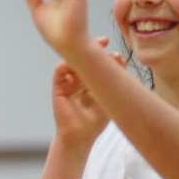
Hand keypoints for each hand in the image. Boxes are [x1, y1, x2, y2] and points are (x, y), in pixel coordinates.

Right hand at [51, 37, 118, 151]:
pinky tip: (76, 61)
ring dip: (80, 54)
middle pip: (84, 59)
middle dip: (93, 48)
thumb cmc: (96, 121)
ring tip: (92, 50)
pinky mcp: (58, 89)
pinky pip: (59, 72)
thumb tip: (119, 60)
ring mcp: (68, 84)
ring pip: (72, 62)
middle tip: (103, 42)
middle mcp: (79, 81)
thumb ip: (113, 81)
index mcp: (91, 82)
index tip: (118, 55)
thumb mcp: (109, 98)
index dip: (106, 56)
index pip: (97, 63)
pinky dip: (65, 64)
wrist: (81, 137)